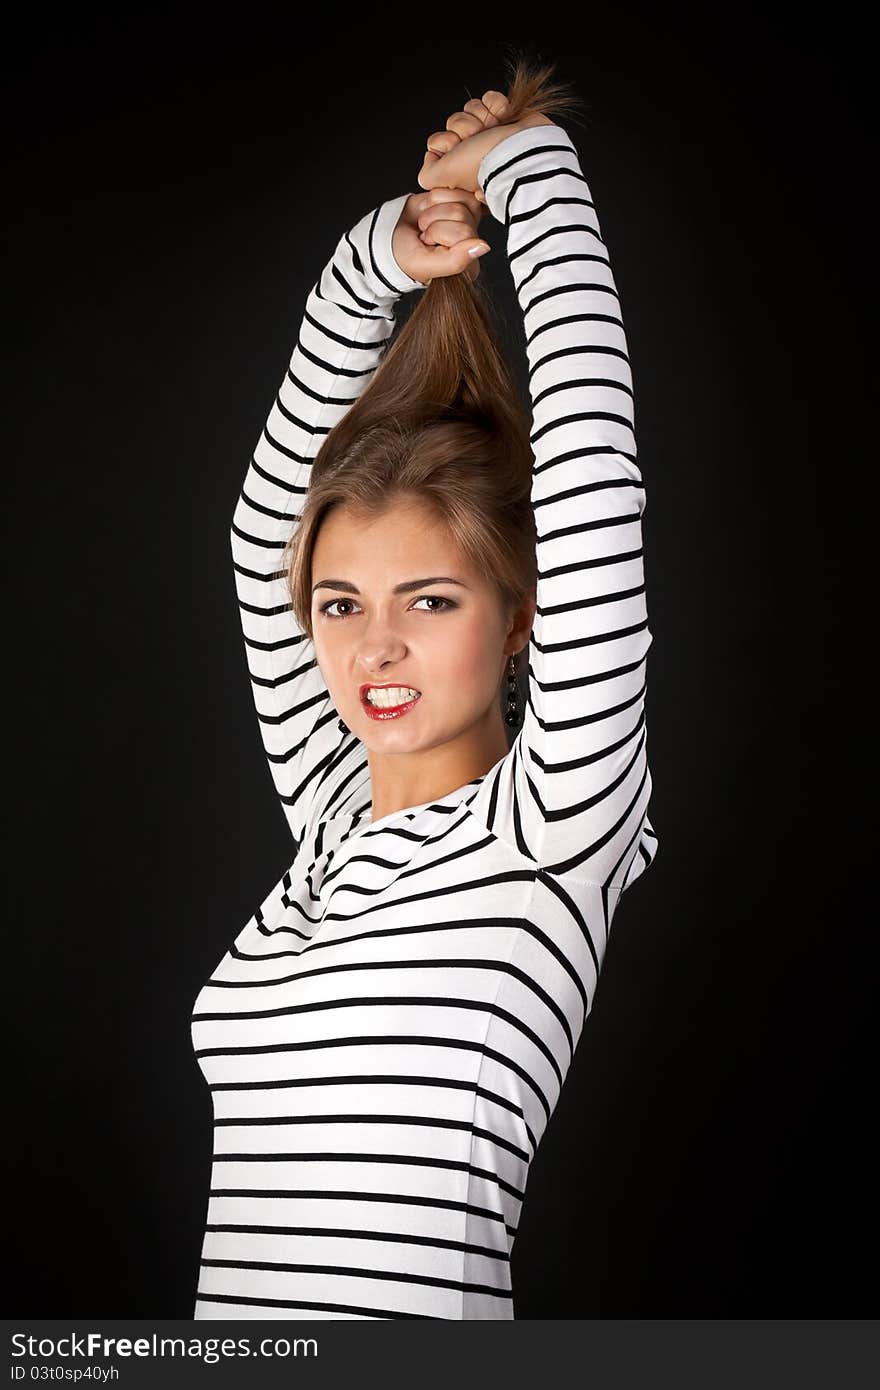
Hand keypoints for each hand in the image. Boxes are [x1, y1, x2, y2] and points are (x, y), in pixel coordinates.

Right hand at [392, 184, 489, 284]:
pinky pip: (454, 189)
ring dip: (433, 211)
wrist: (390, 238)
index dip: (440, 234)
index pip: (465, 234)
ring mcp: (466, 220)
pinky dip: (435, 198)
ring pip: (458, 201)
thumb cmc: (405, 257)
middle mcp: (471, 240)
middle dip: (434, 223)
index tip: (428, 245)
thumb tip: (484, 246)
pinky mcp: (459, 202)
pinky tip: (429, 211)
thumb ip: (456, 260)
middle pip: (461, 214)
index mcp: (468, 261)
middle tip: (425, 235)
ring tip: (425, 225)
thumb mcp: (426, 265)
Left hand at [417, 90, 555, 204]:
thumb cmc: (484, 163)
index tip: (458, 150)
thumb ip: (428, 174)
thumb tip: (431, 161)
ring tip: (493, 130)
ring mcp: (490, 133)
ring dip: (481, 117)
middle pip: (453, 122)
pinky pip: (489, 98)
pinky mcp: (505, 117)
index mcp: (460, 166)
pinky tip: (503, 118)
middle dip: (465, 128)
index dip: (446, 142)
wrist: (521, 151)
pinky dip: (496, 105)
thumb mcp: (444, 176)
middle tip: (478, 140)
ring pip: (470, 108)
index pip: (437, 141)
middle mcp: (474, 150)